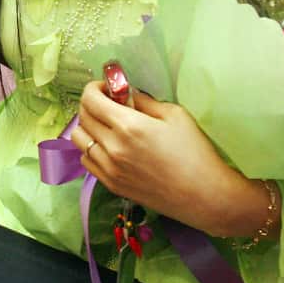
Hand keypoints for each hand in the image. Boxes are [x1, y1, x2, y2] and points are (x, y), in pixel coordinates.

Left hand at [70, 82, 274, 237]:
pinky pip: (87, 160)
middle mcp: (112, 148)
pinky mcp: (112, 185)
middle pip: (82, 117)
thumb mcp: (174, 114)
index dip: (94, 88)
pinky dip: (91, 149)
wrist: (204, 195)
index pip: (90, 99)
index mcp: (128, 126)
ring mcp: (109, 169)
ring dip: (89, 127)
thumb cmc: (195, 152)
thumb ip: (143, 100)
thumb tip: (124, 92)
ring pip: (79, 139)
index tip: (107, 87)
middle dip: (91, 104)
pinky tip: (109, 146)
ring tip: (108, 125)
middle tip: (108, 102)